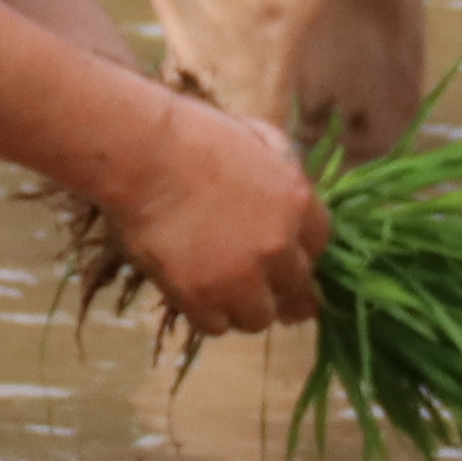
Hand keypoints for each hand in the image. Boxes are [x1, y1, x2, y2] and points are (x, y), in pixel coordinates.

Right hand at [85, 82, 325, 339]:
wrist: (142, 154)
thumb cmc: (193, 133)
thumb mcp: (257, 136)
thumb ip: (281, 166)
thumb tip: (288, 181)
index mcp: (297, 203)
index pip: (320, 246)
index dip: (298, 252)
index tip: (280, 256)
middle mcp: (278, 246)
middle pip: (295, 288)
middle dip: (274, 285)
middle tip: (246, 280)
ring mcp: (241, 276)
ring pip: (260, 318)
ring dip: (241, 306)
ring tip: (216, 288)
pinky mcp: (201, 297)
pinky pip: (216, 326)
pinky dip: (203, 313)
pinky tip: (189, 292)